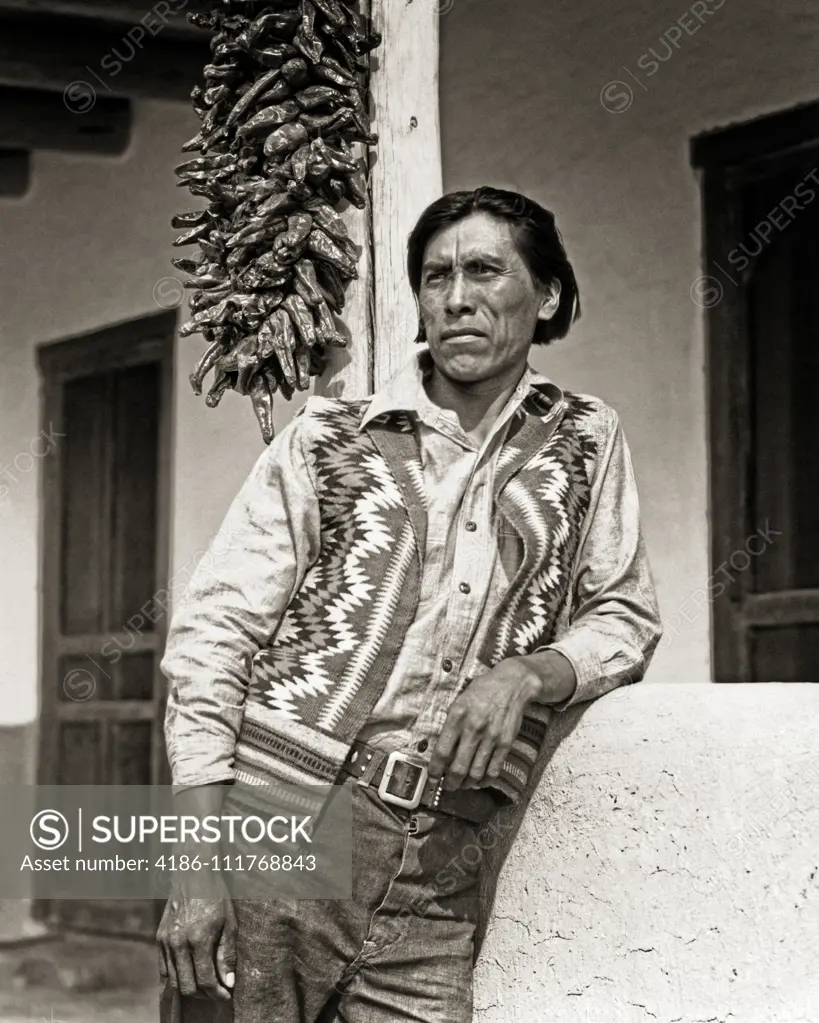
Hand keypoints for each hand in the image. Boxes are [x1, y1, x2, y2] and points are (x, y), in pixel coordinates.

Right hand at [157, 872, 236, 1001]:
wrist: (192, 874)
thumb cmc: (215, 896)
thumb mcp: (229, 922)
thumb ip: (228, 954)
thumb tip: (228, 982)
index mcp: (198, 939)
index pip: (205, 980)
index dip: (217, 993)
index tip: (227, 995)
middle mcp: (178, 943)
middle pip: (187, 986)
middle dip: (204, 995)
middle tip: (217, 992)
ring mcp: (166, 942)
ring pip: (174, 981)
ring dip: (190, 989)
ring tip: (205, 987)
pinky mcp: (159, 939)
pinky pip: (164, 970)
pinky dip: (176, 979)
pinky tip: (189, 976)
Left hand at [428, 658, 541, 790]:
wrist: (511, 684)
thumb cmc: (481, 692)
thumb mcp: (459, 702)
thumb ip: (450, 725)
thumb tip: (441, 751)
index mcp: (457, 716)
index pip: (442, 751)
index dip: (435, 770)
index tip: (432, 778)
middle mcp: (473, 728)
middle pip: (458, 768)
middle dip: (450, 783)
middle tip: (448, 786)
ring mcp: (491, 737)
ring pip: (476, 773)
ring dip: (467, 784)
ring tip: (462, 785)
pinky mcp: (506, 743)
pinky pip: (494, 770)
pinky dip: (484, 780)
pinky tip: (479, 780)